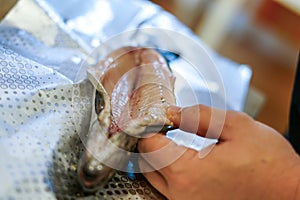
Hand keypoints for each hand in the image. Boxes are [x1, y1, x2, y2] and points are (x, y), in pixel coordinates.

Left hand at [138, 105, 299, 199]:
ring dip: (158, 158)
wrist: (290, 193)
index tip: (156, 118)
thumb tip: (172, 113)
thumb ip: (199, 116)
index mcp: (189, 172)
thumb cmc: (270, 164)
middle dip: (152, 142)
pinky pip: (169, 189)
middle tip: (163, 128)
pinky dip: (169, 172)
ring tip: (173, 141)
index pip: (149, 146)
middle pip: (147, 163)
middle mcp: (182, 194)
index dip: (150, 127)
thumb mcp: (237, 127)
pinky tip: (183, 159)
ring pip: (155, 178)